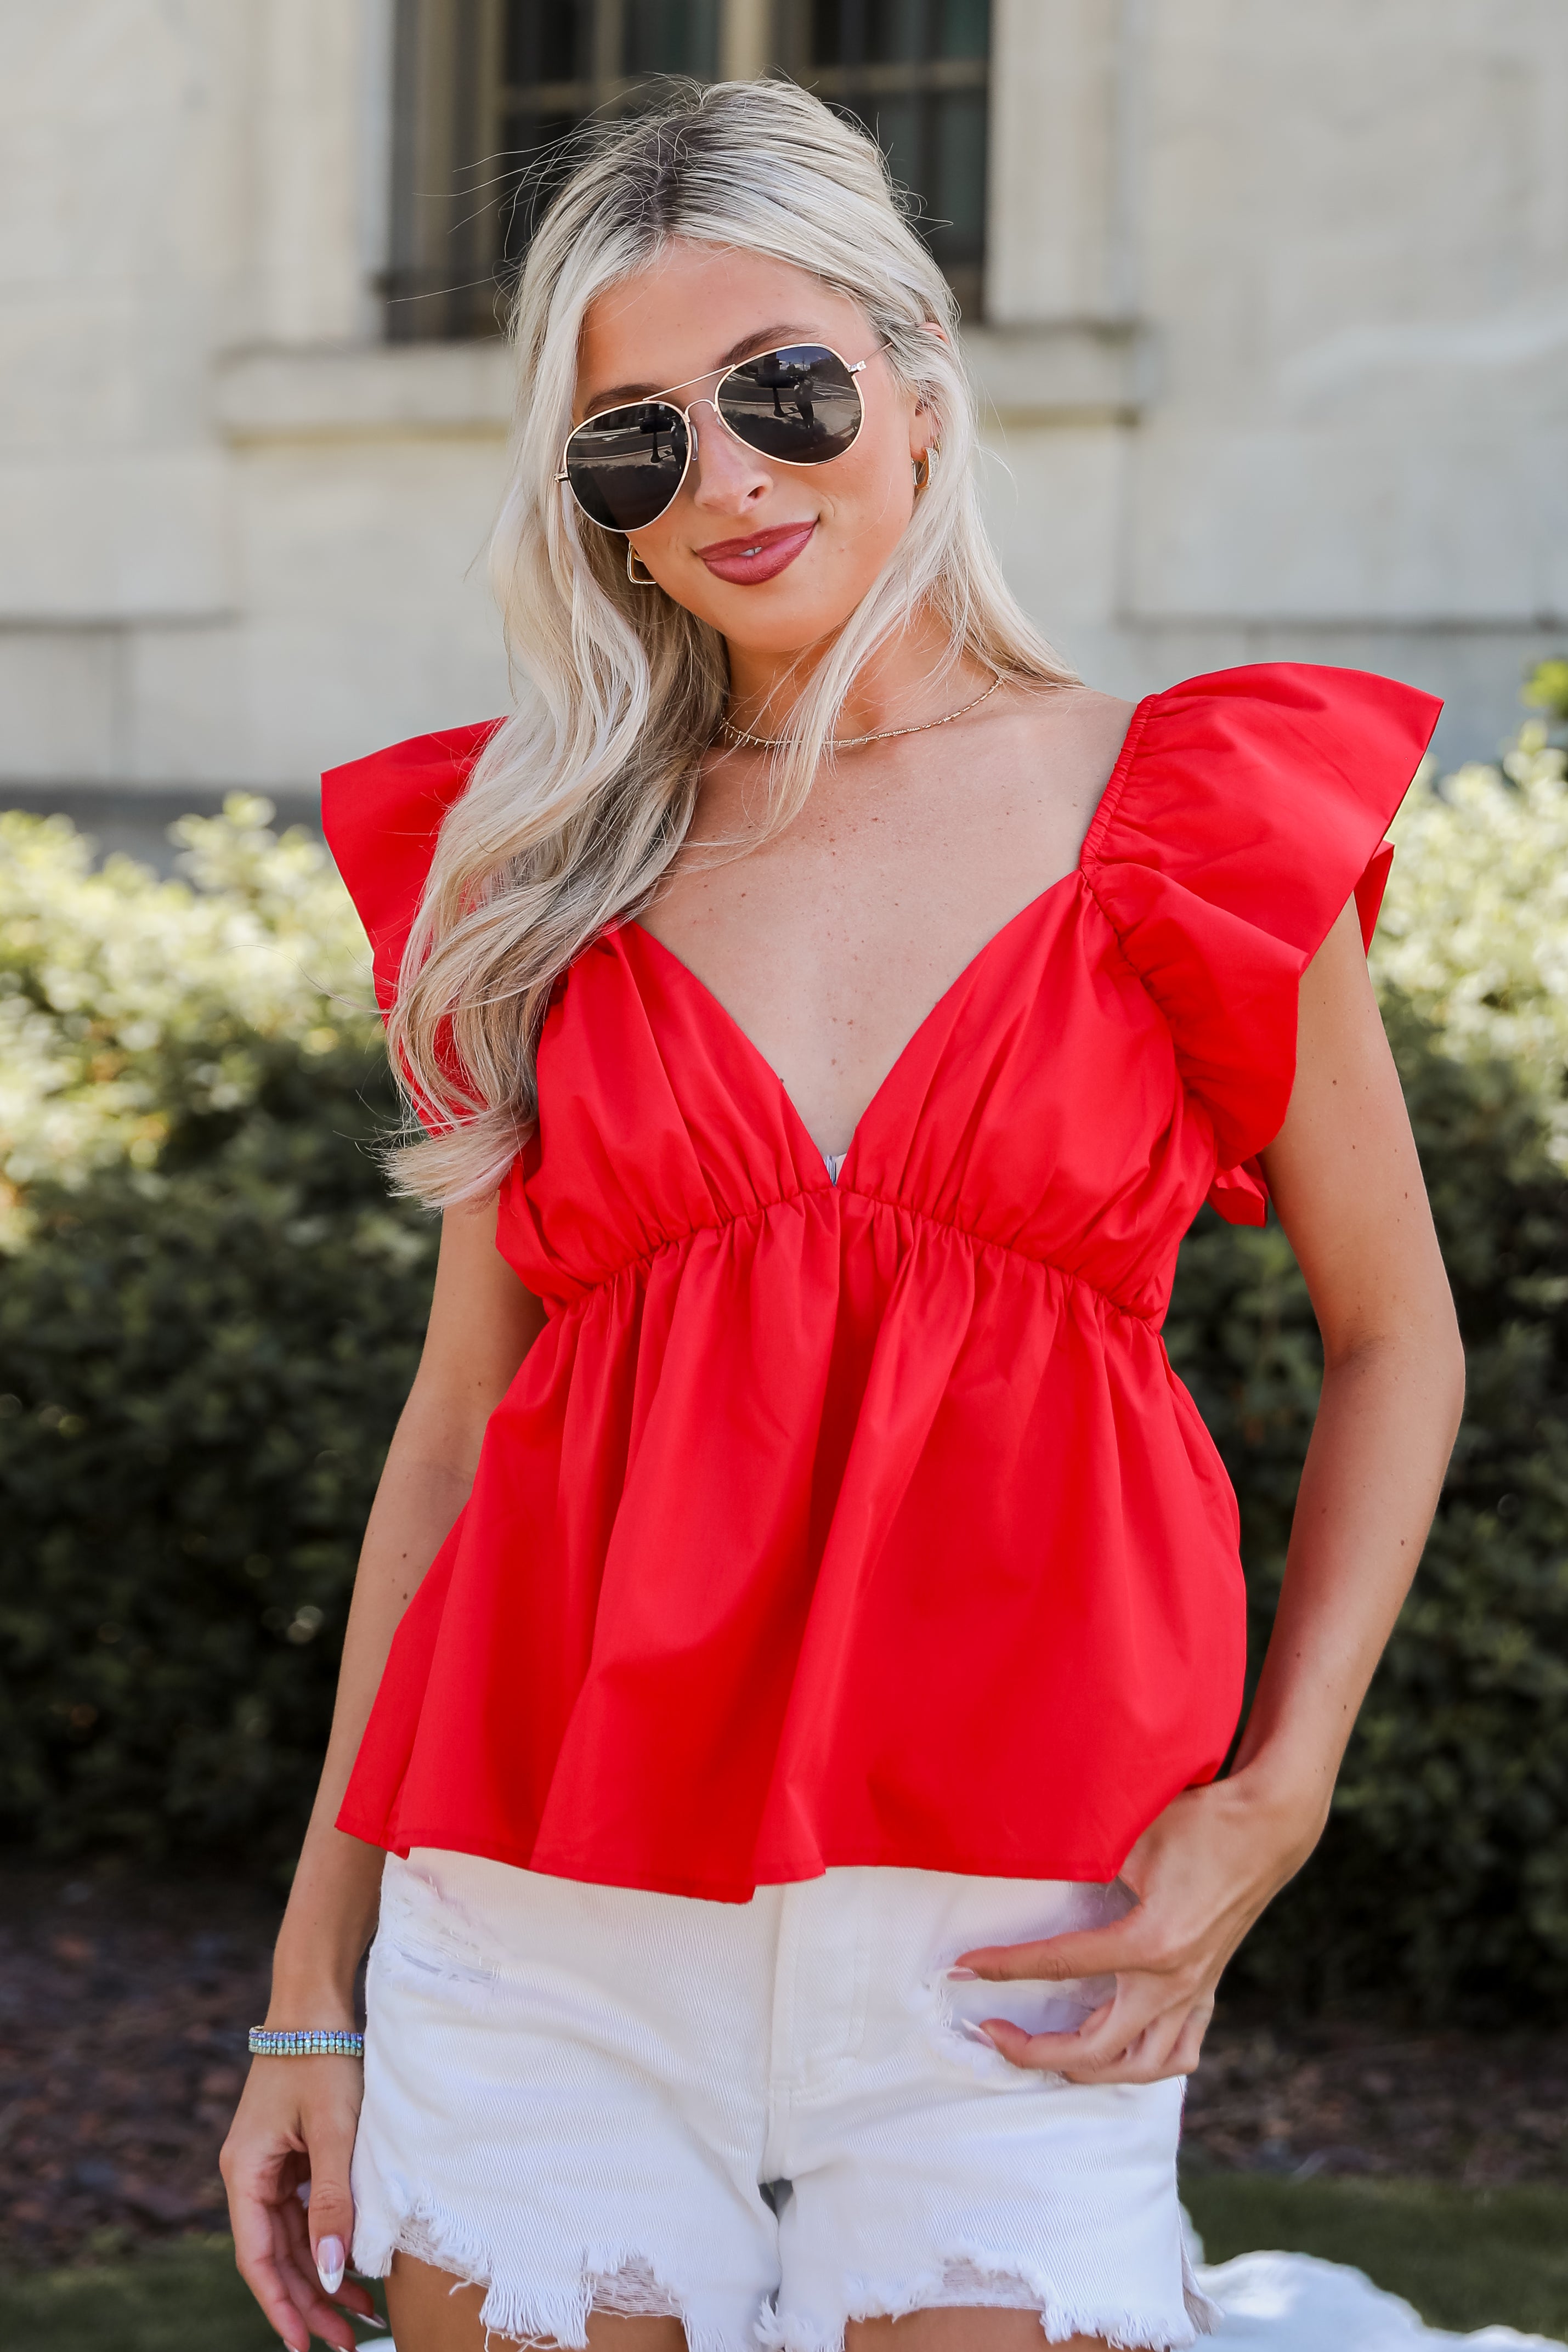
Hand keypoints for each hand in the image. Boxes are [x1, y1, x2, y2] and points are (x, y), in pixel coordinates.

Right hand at [220, 2053, 378, 2351]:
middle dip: (308, 2301)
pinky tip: (354, 2260)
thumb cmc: (323, 2059)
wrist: (318, 2001)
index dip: (280, 2306)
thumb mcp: (333, 2133)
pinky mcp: (293, 2153)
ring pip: (292, 2238)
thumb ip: (332, 2204)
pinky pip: (304, 2211)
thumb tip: (328, 2275)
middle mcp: (250, 2175)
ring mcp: (271, 2165)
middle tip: (347, 2341)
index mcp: (245, 2173)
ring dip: (321, 2274)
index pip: (257, 2258)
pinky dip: (327, 2237)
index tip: (302, 2347)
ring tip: (362, 2313)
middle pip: (275, 2256)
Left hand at [952, 1767, 1322, 2084]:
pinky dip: (1144, 2065)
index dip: (1005, 1966)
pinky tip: (1118, 2052)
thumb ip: (1085, 1856)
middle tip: (994, 2030)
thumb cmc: (1201, 1821)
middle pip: (1096, 2048)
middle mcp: (1174, 1981)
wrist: (1268, 1826)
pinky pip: (1180, 2052)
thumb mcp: (1134, 1834)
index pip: (1060, 1964)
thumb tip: (1029, 1856)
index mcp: (1150, 1942)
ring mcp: (1195, 1991)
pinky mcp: (1208, 1989)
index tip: (965, 1967)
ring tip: (1048, 2051)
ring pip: (1142, 2067)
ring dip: (1090, 2071)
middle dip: (1036, 2050)